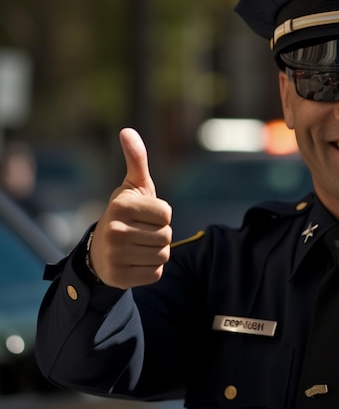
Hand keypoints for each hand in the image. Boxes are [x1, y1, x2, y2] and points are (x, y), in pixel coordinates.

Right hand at [88, 128, 171, 288]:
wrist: (100, 251)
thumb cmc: (125, 214)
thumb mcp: (133, 187)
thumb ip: (136, 160)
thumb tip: (127, 131)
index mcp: (121, 206)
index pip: (167, 214)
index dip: (161, 215)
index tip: (144, 215)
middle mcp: (115, 230)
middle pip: (166, 236)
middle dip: (160, 234)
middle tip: (141, 232)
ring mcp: (116, 256)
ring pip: (163, 255)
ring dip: (156, 251)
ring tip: (138, 246)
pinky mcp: (120, 277)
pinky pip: (156, 273)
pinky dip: (150, 269)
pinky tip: (135, 261)